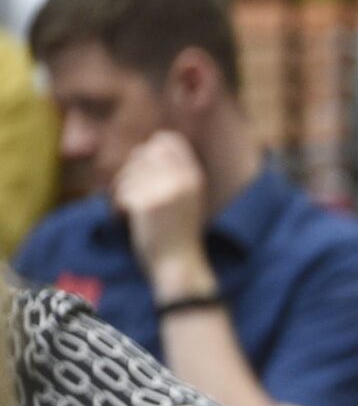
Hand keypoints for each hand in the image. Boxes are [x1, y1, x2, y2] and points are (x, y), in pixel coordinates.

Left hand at [113, 132, 212, 290]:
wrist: (178, 265)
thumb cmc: (177, 233)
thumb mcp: (185, 198)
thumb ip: (172, 173)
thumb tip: (141, 150)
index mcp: (194, 176)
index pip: (167, 140)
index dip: (149, 150)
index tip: (143, 171)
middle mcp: (182, 180)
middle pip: (142, 154)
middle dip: (130, 171)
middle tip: (127, 192)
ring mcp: (165, 191)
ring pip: (128, 174)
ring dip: (119, 190)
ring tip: (124, 209)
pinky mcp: (147, 204)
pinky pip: (120, 193)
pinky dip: (116, 207)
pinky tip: (123, 220)